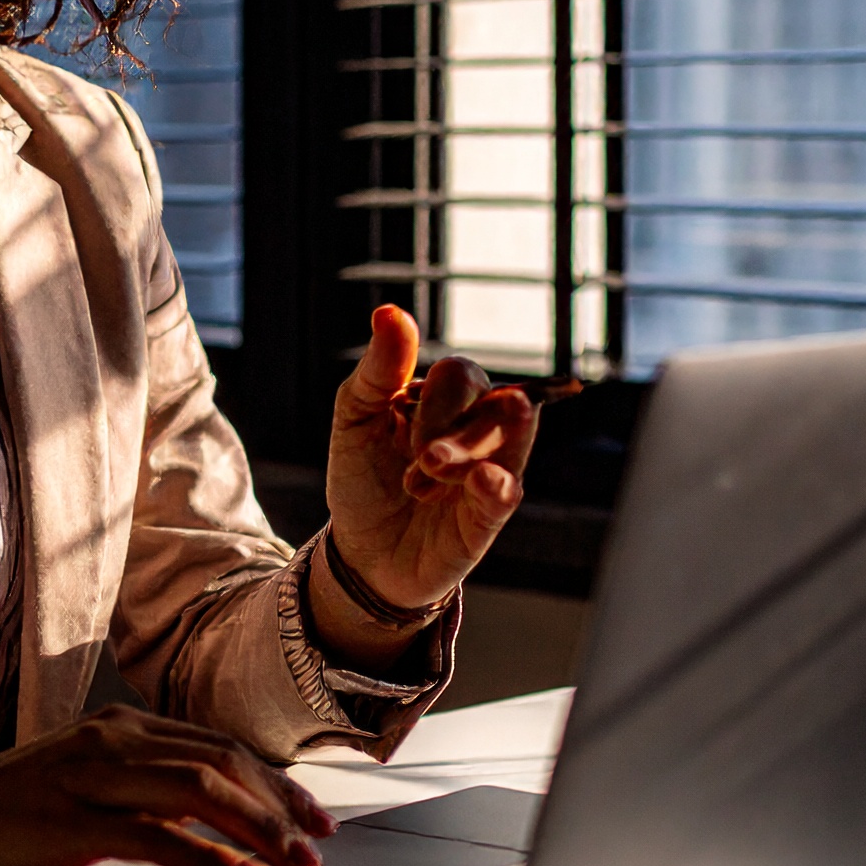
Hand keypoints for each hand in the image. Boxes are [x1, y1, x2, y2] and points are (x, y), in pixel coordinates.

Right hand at [0, 705, 335, 865]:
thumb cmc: (8, 816)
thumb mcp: (87, 793)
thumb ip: (142, 797)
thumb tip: (212, 828)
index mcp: (120, 728)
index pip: (218, 747)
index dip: (275, 784)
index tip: (313, 818)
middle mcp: (113, 741)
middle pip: (222, 763)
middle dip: (281, 806)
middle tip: (319, 845)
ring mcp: (93, 776)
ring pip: (201, 791)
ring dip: (260, 831)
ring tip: (297, 865)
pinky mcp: (74, 821)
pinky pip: (161, 838)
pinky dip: (214, 860)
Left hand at [315, 304, 539, 668]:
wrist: (359, 553)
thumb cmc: (363, 479)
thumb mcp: (355, 418)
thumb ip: (379, 368)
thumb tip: (389, 312)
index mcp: (447, 401)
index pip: (464, 375)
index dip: (438, 399)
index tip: (399, 427)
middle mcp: (477, 431)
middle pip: (497, 405)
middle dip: (456, 428)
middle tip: (421, 460)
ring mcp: (489, 473)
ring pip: (510, 443)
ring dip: (467, 453)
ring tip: (427, 474)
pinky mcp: (489, 518)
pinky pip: (509, 492)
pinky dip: (499, 482)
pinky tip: (486, 481)